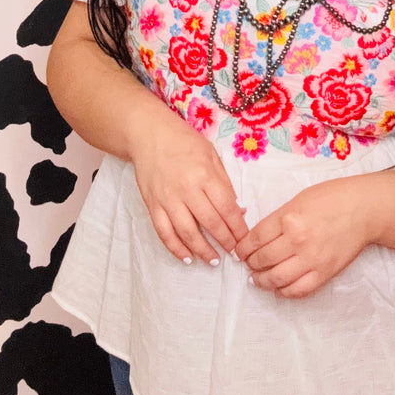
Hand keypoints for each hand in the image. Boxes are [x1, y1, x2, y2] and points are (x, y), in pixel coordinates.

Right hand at [130, 114, 247, 266]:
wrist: (149, 134)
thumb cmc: (184, 141)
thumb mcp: (211, 155)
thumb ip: (224, 182)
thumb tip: (238, 210)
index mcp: (205, 174)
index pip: (226, 207)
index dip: (238, 227)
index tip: (245, 239)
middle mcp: (186, 189)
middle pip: (210, 223)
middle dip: (225, 241)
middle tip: (234, 253)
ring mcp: (167, 199)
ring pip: (187, 232)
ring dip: (202, 250)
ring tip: (213, 260)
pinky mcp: (152, 205)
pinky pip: (164, 232)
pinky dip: (175, 248)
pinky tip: (187, 257)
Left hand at [236, 178, 376, 298]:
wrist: (364, 209)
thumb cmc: (333, 198)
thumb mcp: (298, 199)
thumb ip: (278, 218)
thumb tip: (258, 237)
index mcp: (288, 217)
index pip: (256, 238)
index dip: (243, 248)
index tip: (240, 252)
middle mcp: (298, 240)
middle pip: (263, 259)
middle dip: (251, 263)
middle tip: (248, 264)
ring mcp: (312, 259)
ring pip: (277, 278)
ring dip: (262, 280)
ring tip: (257, 279)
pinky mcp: (325, 272)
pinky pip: (299, 289)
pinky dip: (285, 292)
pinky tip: (278, 288)